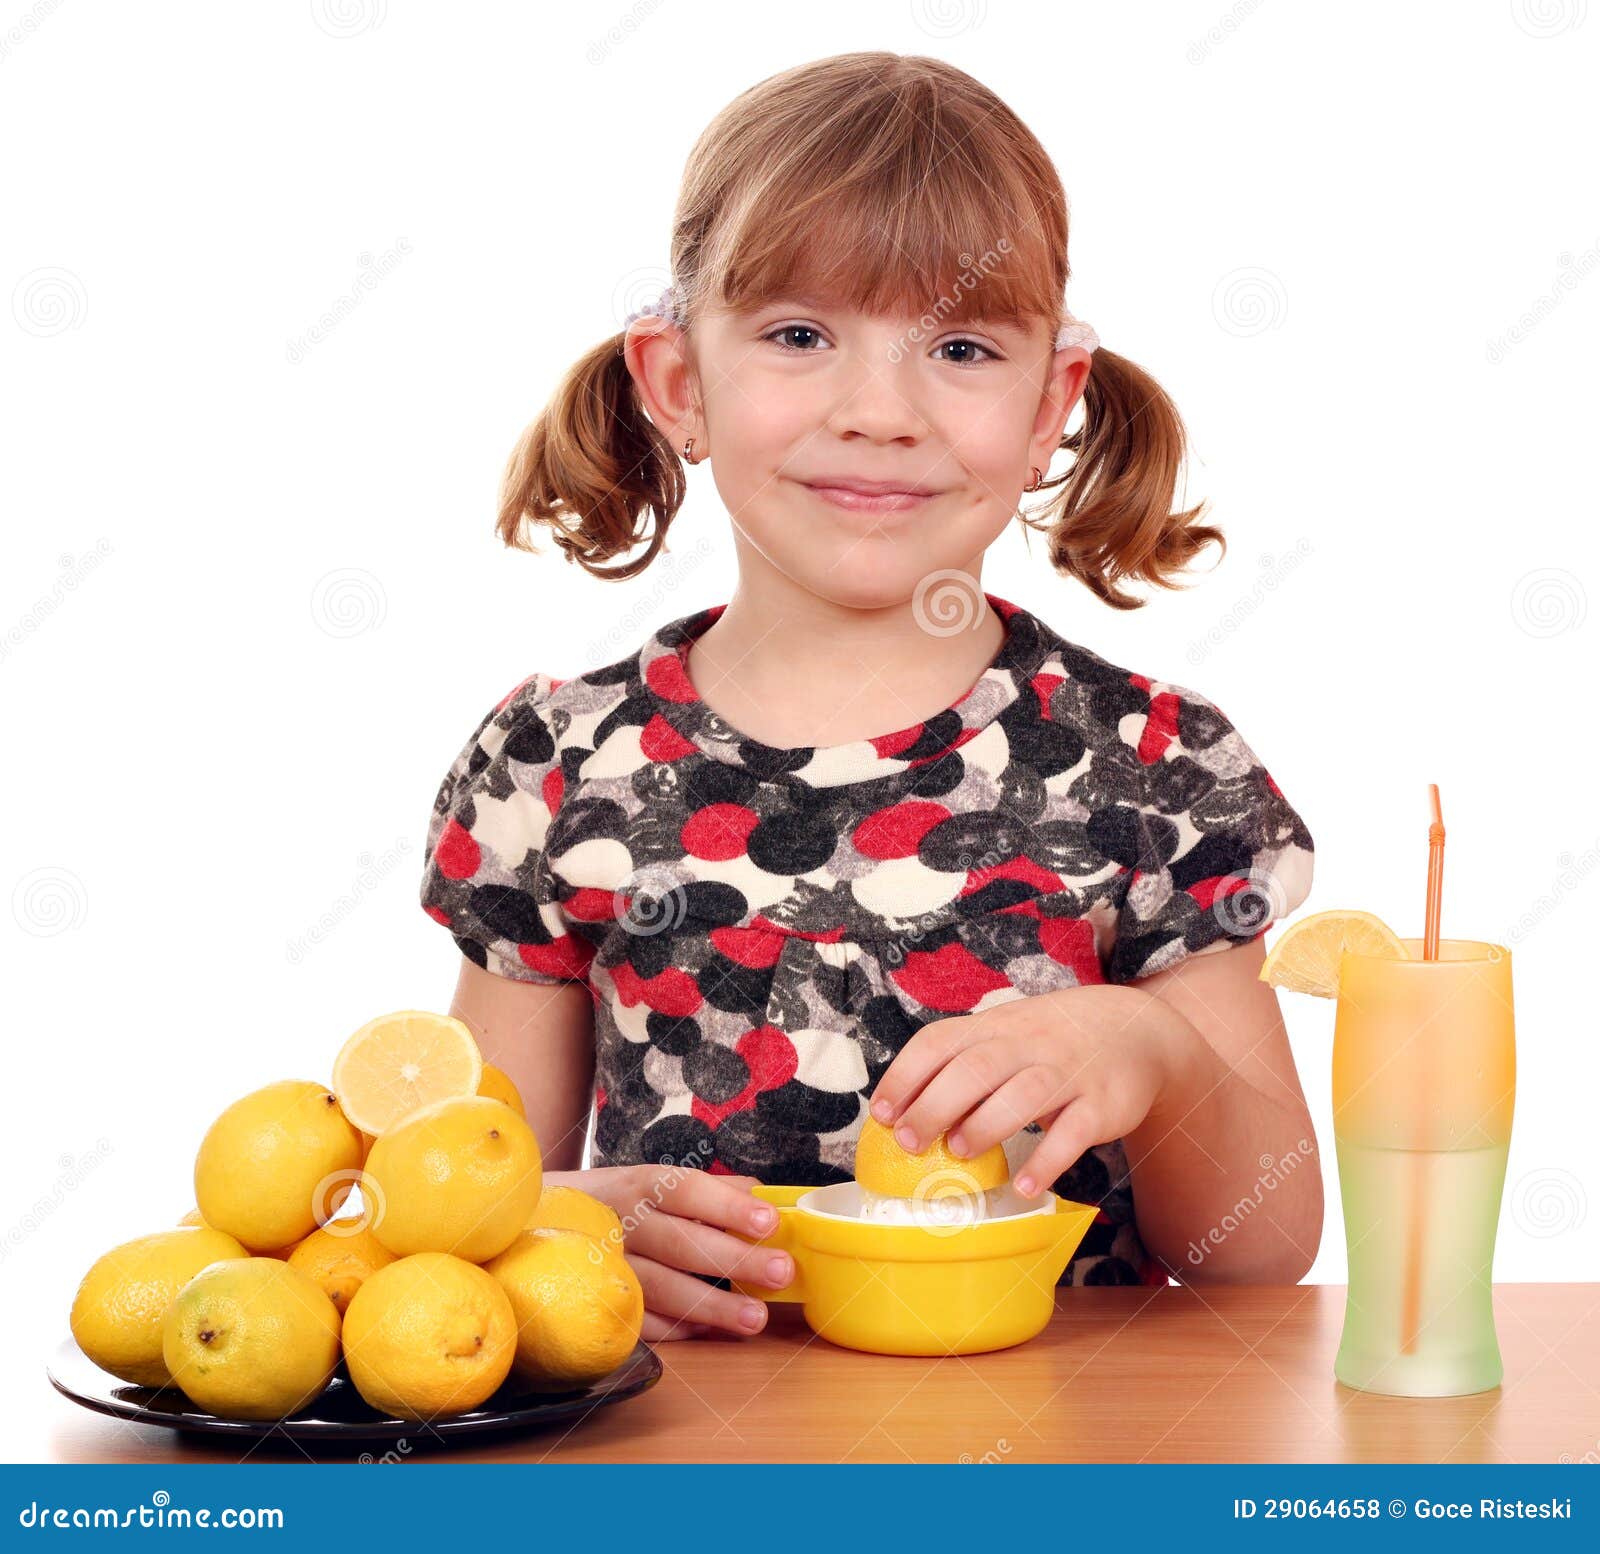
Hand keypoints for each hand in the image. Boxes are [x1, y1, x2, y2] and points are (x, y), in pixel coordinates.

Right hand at [542, 1166, 792, 1340]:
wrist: (531, 1225)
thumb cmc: (612, 1203)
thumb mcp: (653, 1182)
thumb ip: (709, 1190)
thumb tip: (761, 1195)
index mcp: (640, 1185)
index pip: (687, 1190)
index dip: (728, 1206)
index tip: (768, 1222)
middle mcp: (622, 1223)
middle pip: (680, 1242)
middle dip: (733, 1259)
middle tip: (780, 1271)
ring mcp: (605, 1267)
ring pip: (661, 1288)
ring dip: (712, 1305)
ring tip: (754, 1318)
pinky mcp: (594, 1306)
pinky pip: (639, 1321)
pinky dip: (676, 1329)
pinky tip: (710, 1332)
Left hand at [867, 986, 1184, 1197]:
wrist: (1136, 1031)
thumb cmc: (1051, 1041)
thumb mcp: (1006, 1035)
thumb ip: (962, 1063)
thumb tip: (901, 1113)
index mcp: (994, 1027)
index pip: (940, 1041)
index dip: (906, 1076)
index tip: (880, 1113)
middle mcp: (1029, 1044)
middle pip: (976, 1067)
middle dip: (935, 1105)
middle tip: (909, 1142)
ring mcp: (1068, 1072)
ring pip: (1024, 1094)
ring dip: (987, 1124)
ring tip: (960, 1153)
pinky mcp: (1102, 1104)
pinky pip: (1074, 1132)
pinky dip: (1048, 1160)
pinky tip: (1025, 1186)